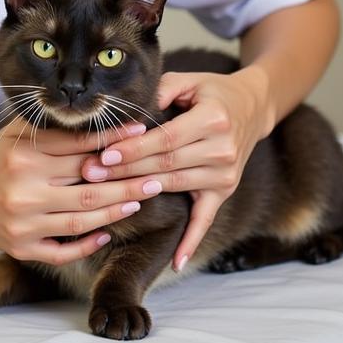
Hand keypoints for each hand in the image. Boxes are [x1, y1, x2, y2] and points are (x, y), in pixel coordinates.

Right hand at [0, 119, 162, 265]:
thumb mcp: (14, 135)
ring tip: (139, 199)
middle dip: (126, 181)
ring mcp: (25, 222)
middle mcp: (25, 189)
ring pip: (82, 219)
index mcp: (23, 155)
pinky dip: (88, 243)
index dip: (112, 140)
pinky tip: (107, 232)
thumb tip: (93, 121)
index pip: (77, 147)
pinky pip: (64, 250)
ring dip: (115, 210)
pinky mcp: (24, 248)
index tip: (140, 133)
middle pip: (87, 186)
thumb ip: (49, 130)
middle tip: (155, 176)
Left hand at [79, 67, 271, 270]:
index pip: (166, 139)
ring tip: (105, 195)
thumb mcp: (188, 80)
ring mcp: (226, 176)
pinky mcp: (224, 192)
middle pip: (166, 165)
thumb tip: (132, 111)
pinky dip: (192, 241)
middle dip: (126, 170)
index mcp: (212, 120)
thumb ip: (161, 91)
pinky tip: (176, 261)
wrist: (251, 107)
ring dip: (139, 193)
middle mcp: (223, 150)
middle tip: (91, 174)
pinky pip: (206, 220)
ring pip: (175, 186)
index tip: (104, 154)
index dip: (135, 149)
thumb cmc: (210, 92)